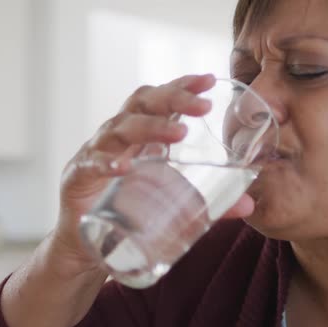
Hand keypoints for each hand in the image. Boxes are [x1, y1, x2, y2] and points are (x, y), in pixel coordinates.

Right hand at [50, 74, 254, 278]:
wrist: (91, 246)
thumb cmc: (131, 212)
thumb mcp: (173, 203)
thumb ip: (210, 204)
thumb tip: (249, 207)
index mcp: (141, 135)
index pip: (160, 99)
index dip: (182, 86)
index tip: (208, 79)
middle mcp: (118, 136)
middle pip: (142, 103)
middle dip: (174, 99)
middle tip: (204, 107)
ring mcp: (96, 153)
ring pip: (120, 128)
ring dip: (150, 126)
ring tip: (180, 133)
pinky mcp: (78, 178)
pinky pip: (91, 165)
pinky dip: (107, 164)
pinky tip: (125, 167)